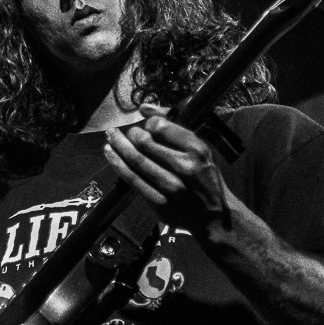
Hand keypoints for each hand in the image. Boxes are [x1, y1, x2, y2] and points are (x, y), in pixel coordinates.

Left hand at [103, 103, 234, 233]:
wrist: (213, 216)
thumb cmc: (204, 177)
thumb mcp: (200, 148)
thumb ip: (173, 126)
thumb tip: (144, 108)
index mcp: (196, 150)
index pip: (160, 126)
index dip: (148, 123)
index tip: (147, 127)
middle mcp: (184, 167)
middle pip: (144, 142)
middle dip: (129, 134)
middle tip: (125, 133)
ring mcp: (170, 187)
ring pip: (135, 160)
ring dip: (117, 146)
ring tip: (110, 137)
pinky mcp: (159, 203)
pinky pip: (132, 179)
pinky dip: (117, 164)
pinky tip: (110, 154)